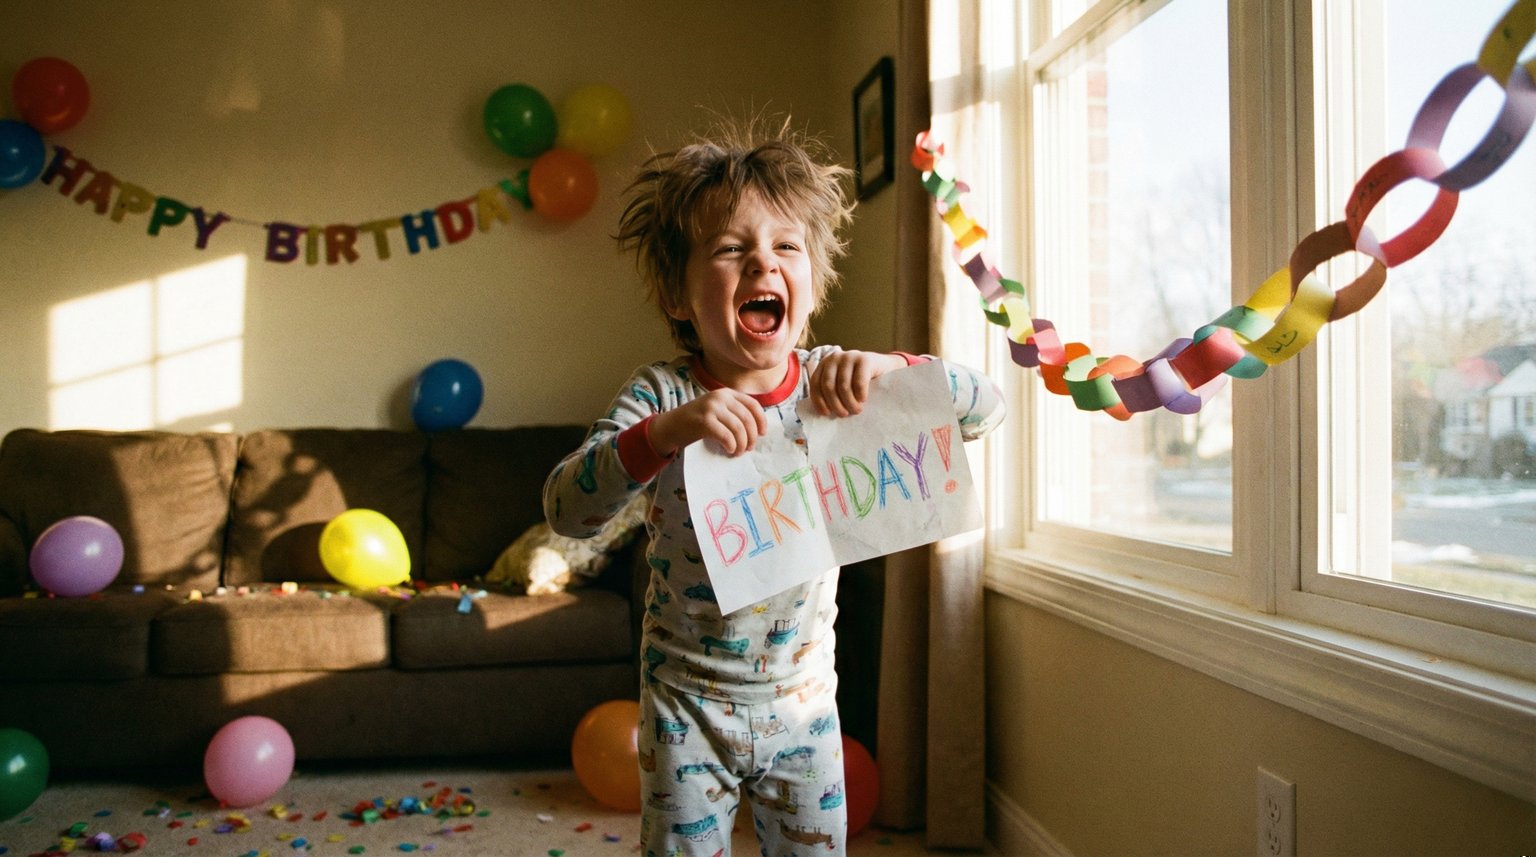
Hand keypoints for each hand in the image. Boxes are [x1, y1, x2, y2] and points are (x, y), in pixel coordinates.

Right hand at [648, 389, 768, 456]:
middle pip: (747, 418)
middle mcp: (720, 397)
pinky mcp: (704, 421)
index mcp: (726, 393)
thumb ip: (733, 414)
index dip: (761, 420)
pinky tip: (729, 450)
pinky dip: (731, 445)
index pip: (752, 404)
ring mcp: (711, 407)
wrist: (670, 426)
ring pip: (739, 428)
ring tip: (738, 452)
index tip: (762, 434)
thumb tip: (757, 430)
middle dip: (752, 437)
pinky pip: (726, 435)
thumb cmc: (695, 423)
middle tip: (749, 449)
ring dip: (742, 444)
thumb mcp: (716, 411)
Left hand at [809, 351, 908, 416]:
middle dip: (835, 404)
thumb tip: (825, 412)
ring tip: (856, 410)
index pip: (816, 383)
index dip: (819, 400)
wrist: (886, 367)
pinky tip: (863, 400)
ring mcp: (850, 356)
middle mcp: (835, 357)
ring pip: (843, 385)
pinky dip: (860, 394)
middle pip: (828, 386)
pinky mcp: (864, 359)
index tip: (826, 413)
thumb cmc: (862, 381)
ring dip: (849, 402)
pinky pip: (859, 382)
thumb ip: (833, 391)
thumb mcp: (844, 383)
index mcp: (825, 364)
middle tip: (844, 414)